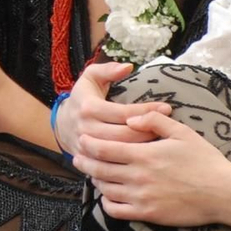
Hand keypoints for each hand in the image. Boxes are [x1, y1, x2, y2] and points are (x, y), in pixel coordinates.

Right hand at [51, 62, 171, 154]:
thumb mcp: (90, 78)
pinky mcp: (89, 159)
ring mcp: (87, 146)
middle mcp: (86, 128)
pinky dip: (129, 160)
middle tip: (168, 126)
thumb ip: (108, 70)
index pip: (123, 112)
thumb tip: (129, 66)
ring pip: (120, 151)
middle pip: (124, 135)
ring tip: (161, 139)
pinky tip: (145, 154)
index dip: (146, 111)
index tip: (166, 107)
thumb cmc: (83, 98)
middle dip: (149, 131)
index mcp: (89, 107)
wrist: (61, 124)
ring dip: (142, 146)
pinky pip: (112, 163)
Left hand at [72, 111, 230, 226]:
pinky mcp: (146, 214)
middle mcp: (137, 176)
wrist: (222, 192)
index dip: (89, 144)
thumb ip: (154, 120)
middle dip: (84, 162)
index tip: (81, 140)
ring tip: (93, 175)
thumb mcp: (182, 132)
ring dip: (95, 181)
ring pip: (105, 189)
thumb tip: (130, 117)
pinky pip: (115, 211)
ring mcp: (140, 197)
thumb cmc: (204, 160)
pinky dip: (106, 203)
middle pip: (99, 169)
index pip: (104, 148)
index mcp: (143, 154)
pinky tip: (108, 196)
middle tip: (77, 158)